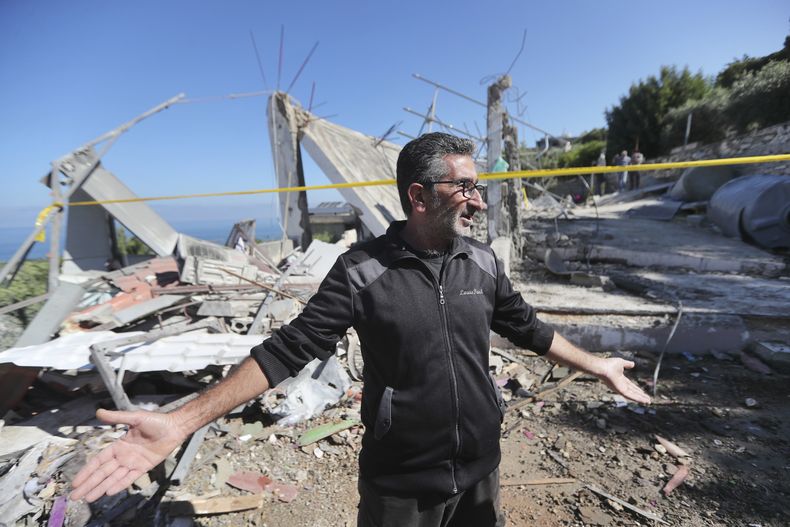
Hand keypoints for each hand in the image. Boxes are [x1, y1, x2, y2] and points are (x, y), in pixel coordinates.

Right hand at [70, 408, 187, 502]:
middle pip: (102, 473)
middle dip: (89, 484)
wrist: (174, 427)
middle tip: (75, 496)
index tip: (75, 481)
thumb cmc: (156, 421)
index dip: (86, 471)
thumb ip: (116, 417)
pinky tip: (108, 492)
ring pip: (113, 478)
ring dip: (100, 488)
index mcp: (118, 445)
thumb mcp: (134, 417)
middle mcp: (123, 456)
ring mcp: (133, 463)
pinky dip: (119, 485)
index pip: (98, 461)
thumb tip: (98, 412)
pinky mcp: (144, 468)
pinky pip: (129, 478)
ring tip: (88, 498)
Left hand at [597, 358, 650, 404]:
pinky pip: (631, 396)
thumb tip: (633, 364)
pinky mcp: (621, 391)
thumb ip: (627, 364)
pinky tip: (644, 401)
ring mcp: (621, 389)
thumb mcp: (621, 363)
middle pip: (633, 392)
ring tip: (648, 402)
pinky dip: (638, 399)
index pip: (631, 386)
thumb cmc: (609, 364)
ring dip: (641, 399)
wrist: (603, 367)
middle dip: (640, 396)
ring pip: (633, 396)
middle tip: (648, 399)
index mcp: (621, 379)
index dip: (637, 389)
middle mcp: (621, 385)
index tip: (643, 392)